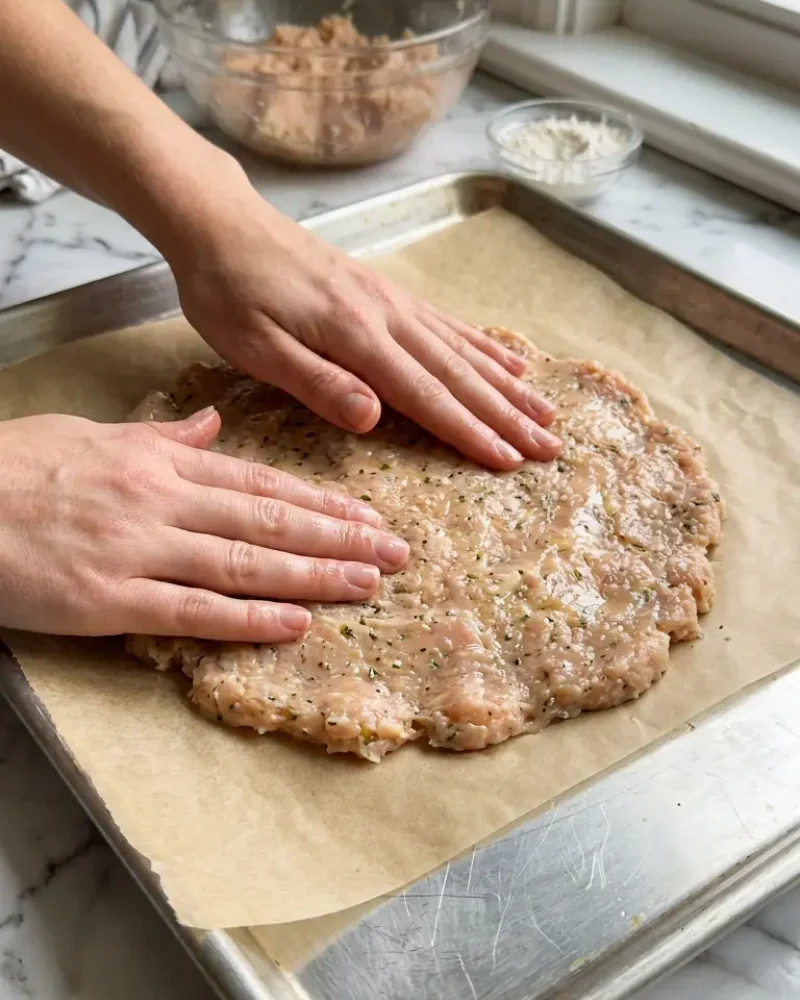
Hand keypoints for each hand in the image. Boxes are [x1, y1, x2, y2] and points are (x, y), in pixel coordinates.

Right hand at [0, 408, 408, 640]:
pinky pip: (191, 611)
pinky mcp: (108, 600)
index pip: (260, 482)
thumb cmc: (14, 467)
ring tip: (367, 584)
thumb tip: (210, 425)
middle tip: (395, 553)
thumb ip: (158, 435)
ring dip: (312, 576)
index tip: (367, 516)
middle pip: (268, 521)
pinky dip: (246, 619)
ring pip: (244, 563)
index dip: (320, 502)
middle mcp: (160, 502)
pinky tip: (294, 624)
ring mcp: (138, 551)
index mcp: (158, 462)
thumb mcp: (90, 434)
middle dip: (338, 538)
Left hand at [169, 189, 561, 471]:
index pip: (425, 395)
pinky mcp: (386, 291)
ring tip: (546, 412)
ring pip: (463, 349)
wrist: (221, 222)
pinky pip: (448, 323)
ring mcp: (393, 300)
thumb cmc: (229, 291)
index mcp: (356, 336)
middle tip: (550, 446)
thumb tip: (375, 418)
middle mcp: (387, 315)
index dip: (469, 431)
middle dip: (507, 415)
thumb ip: (317, 383)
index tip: (508, 460)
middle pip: (459, 374)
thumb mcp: (255, 347)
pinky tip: (508, 362)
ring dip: (507, 385)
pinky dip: (484, 346)